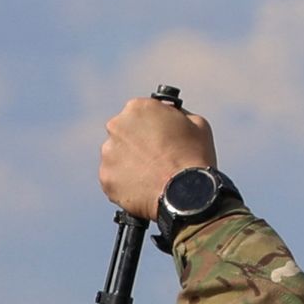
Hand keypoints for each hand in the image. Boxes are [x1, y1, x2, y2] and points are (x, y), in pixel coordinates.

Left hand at [97, 96, 216, 220]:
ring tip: (151, 178)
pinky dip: (125, 185)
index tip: (159, 140)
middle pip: (123, 134)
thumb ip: (177, 115)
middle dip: (136, 145)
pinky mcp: (105, 177)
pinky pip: (114, 179)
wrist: (187, 195)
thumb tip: (171, 115)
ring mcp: (109, 152)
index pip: (139, 114)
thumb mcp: (197, 124)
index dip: (151, 128)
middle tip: (155, 160)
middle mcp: (117, 126)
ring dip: (129, 165)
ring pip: (116, 157)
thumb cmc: (195, 158)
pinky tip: (144, 190)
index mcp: (138, 108)